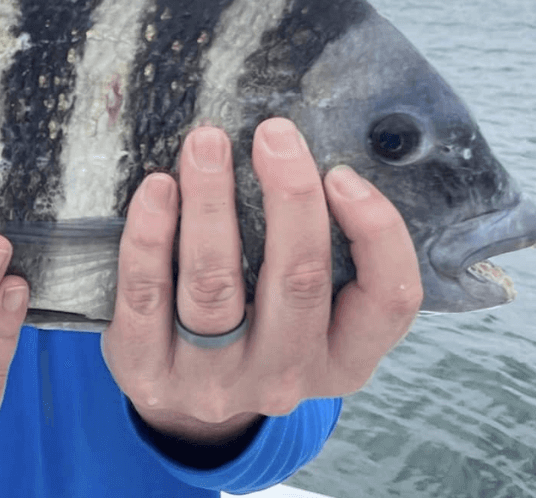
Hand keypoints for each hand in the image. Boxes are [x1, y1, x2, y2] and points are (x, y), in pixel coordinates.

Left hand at [101, 118, 422, 446]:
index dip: (376, 232)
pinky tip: (157, 188)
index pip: (389, 300)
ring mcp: (215, 379)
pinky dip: (150, 236)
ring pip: (216, 284)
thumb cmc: (254, 326)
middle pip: (298, 280)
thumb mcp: (308, 313)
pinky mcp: (150, 370)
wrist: (179, 401)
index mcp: (343, 358)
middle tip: (273, 134)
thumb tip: (310, 154)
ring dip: (211, 203)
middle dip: (289, 195)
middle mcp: (285, 374)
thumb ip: (322, 253)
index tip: (341, 173)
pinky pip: (147, 295)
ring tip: (205, 144)